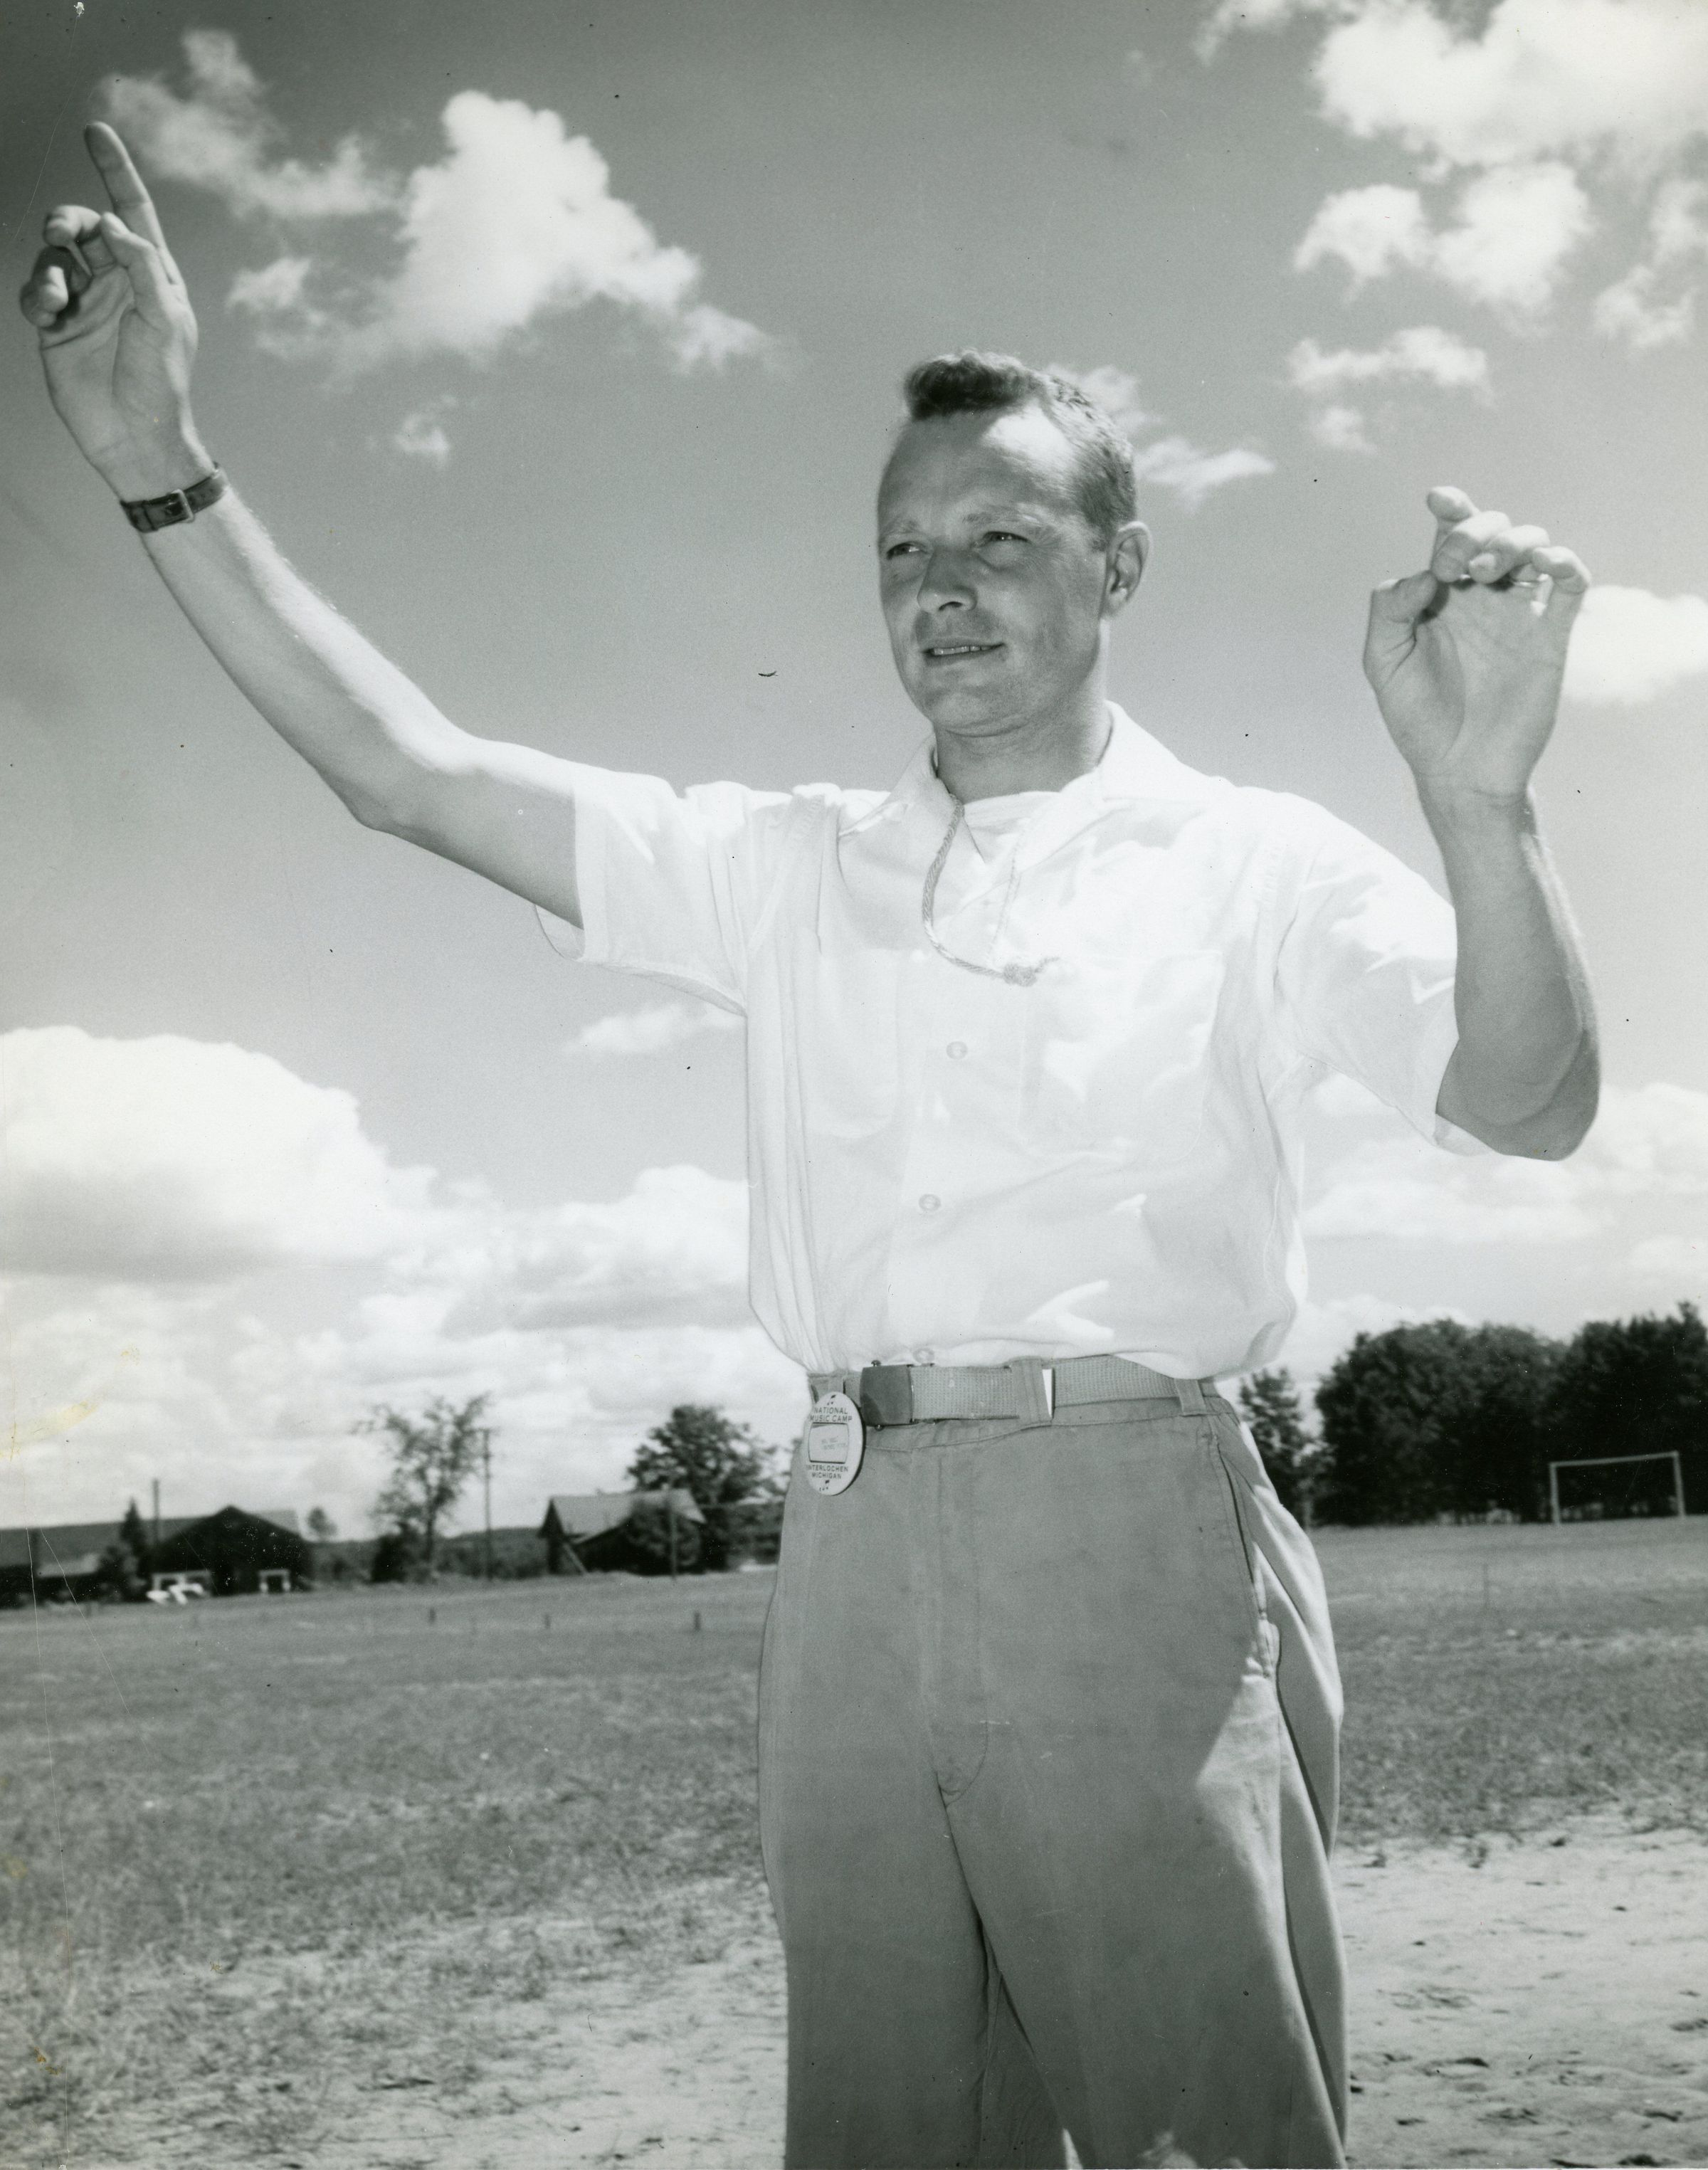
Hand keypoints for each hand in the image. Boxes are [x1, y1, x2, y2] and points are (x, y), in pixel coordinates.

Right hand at [18, 122, 208, 499]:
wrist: (134, 437)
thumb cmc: (161, 381)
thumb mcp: (164, 318)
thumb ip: (141, 264)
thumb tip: (112, 223)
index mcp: (152, 274)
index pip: (133, 210)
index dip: (114, 170)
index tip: (95, 130)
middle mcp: (116, 281)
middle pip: (83, 225)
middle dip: (68, 217)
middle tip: (61, 232)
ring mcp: (85, 303)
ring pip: (53, 255)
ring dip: (50, 265)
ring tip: (58, 297)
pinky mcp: (57, 327)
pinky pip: (35, 291)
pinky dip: (37, 295)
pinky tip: (49, 316)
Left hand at [1363, 487, 1589, 806]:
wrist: (1458, 769)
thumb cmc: (1416, 718)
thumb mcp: (1383, 661)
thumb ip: (1389, 609)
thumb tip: (1425, 572)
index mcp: (1441, 596)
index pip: (1451, 535)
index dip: (1451, 508)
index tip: (1438, 500)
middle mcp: (1482, 596)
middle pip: (1493, 530)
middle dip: (1476, 530)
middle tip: (1456, 565)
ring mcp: (1519, 613)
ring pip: (1534, 544)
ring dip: (1514, 541)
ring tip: (1487, 572)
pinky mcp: (1551, 635)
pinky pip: (1571, 583)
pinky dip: (1565, 561)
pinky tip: (1545, 564)